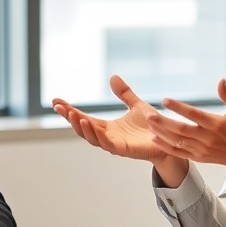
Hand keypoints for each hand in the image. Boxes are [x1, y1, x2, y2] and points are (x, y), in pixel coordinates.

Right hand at [52, 75, 173, 164]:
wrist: (170, 140)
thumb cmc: (153, 126)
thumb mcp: (136, 105)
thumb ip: (124, 94)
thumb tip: (112, 77)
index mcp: (107, 127)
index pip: (83, 117)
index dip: (69, 110)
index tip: (56, 101)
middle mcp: (107, 136)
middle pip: (82, 127)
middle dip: (69, 117)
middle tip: (58, 106)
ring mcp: (113, 144)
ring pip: (91, 137)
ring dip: (80, 126)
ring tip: (73, 114)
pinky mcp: (123, 149)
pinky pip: (105, 143)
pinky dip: (95, 134)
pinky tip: (88, 123)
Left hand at [147, 78, 225, 179]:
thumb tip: (221, 80)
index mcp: (216, 124)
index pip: (194, 115)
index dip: (179, 107)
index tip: (165, 100)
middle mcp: (207, 138)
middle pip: (181, 129)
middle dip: (164, 122)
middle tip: (149, 114)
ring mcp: (200, 149)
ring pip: (177, 141)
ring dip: (161, 132)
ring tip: (149, 122)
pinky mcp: (196, 157)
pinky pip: (178, 152)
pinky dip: (165, 146)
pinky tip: (154, 137)